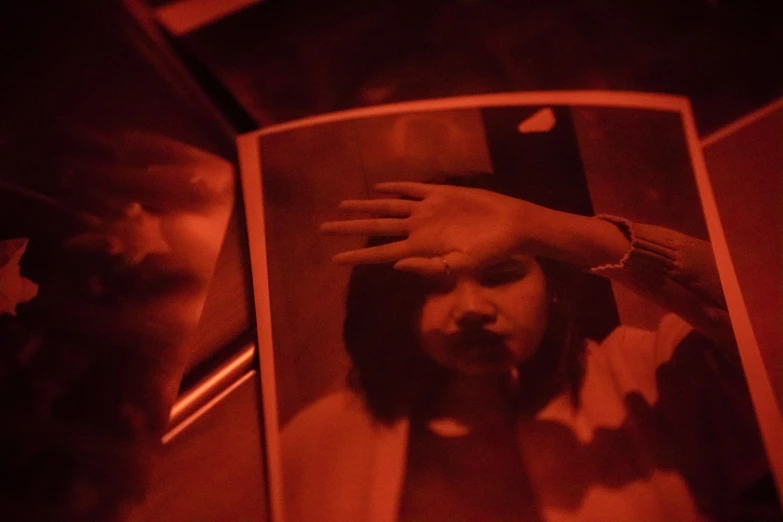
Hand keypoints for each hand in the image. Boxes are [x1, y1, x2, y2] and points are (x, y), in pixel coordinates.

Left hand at [320, 182, 548, 274]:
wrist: (515, 227)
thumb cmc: (493, 252)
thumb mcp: (463, 266)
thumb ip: (430, 267)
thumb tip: (396, 266)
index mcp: (420, 248)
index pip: (381, 252)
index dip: (357, 255)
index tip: (333, 258)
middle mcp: (419, 229)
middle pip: (376, 226)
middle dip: (349, 228)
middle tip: (322, 228)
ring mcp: (428, 211)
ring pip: (388, 206)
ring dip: (365, 205)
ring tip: (342, 206)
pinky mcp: (441, 194)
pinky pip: (412, 189)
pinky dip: (395, 187)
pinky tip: (378, 186)